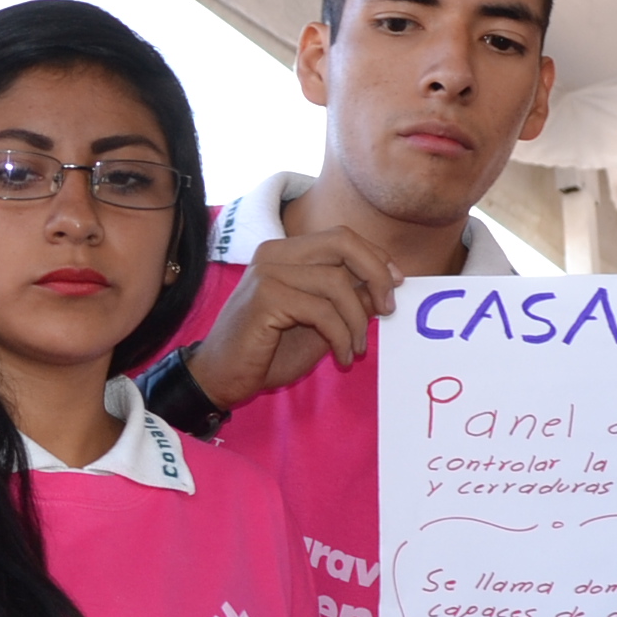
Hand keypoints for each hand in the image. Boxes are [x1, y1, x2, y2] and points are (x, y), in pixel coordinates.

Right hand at [186, 229, 405, 411]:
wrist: (221, 378)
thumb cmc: (267, 352)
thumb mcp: (320, 322)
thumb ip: (348, 299)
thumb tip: (387, 284)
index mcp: (286, 252)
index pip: (342, 237)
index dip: (375, 257)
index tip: (395, 285)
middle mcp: (274, 253)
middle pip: (343, 243)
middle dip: (376, 274)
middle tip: (388, 309)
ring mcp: (267, 272)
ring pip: (337, 282)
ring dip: (357, 320)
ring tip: (356, 349)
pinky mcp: (265, 298)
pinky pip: (322, 310)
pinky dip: (341, 336)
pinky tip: (342, 356)